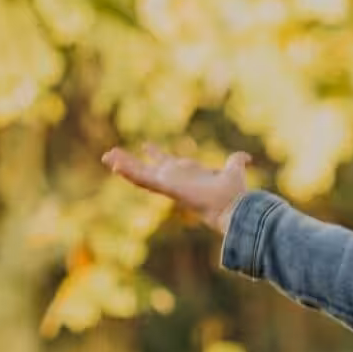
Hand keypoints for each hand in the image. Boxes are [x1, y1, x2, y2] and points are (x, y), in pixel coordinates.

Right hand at [101, 145, 251, 234]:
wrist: (234, 207)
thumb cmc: (234, 193)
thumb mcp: (233, 169)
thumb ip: (237, 161)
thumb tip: (246, 157)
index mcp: (186, 174)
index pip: (167, 162)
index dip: (156, 153)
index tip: (146, 144)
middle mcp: (175, 180)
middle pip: (146, 168)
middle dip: (129, 161)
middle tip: (112, 153)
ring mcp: (169, 185)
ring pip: (140, 174)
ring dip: (123, 165)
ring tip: (106, 157)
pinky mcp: (167, 188)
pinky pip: (144, 180)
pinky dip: (129, 173)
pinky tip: (115, 166)